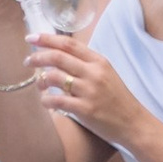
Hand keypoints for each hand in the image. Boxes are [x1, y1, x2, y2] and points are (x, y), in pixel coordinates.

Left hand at [25, 29, 137, 144]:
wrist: (134, 124)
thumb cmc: (118, 99)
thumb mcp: (106, 74)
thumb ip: (86, 64)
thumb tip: (59, 54)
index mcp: (99, 61)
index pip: (68, 44)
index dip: (47, 38)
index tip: (31, 37)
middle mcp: (94, 73)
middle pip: (57, 57)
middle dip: (37, 57)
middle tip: (28, 61)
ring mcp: (90, 91)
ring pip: (55, 77)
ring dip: (41, 80)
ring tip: (40, 84)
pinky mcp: (86, 109)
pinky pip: (57, 100)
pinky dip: (46, 100)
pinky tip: (46, 101)